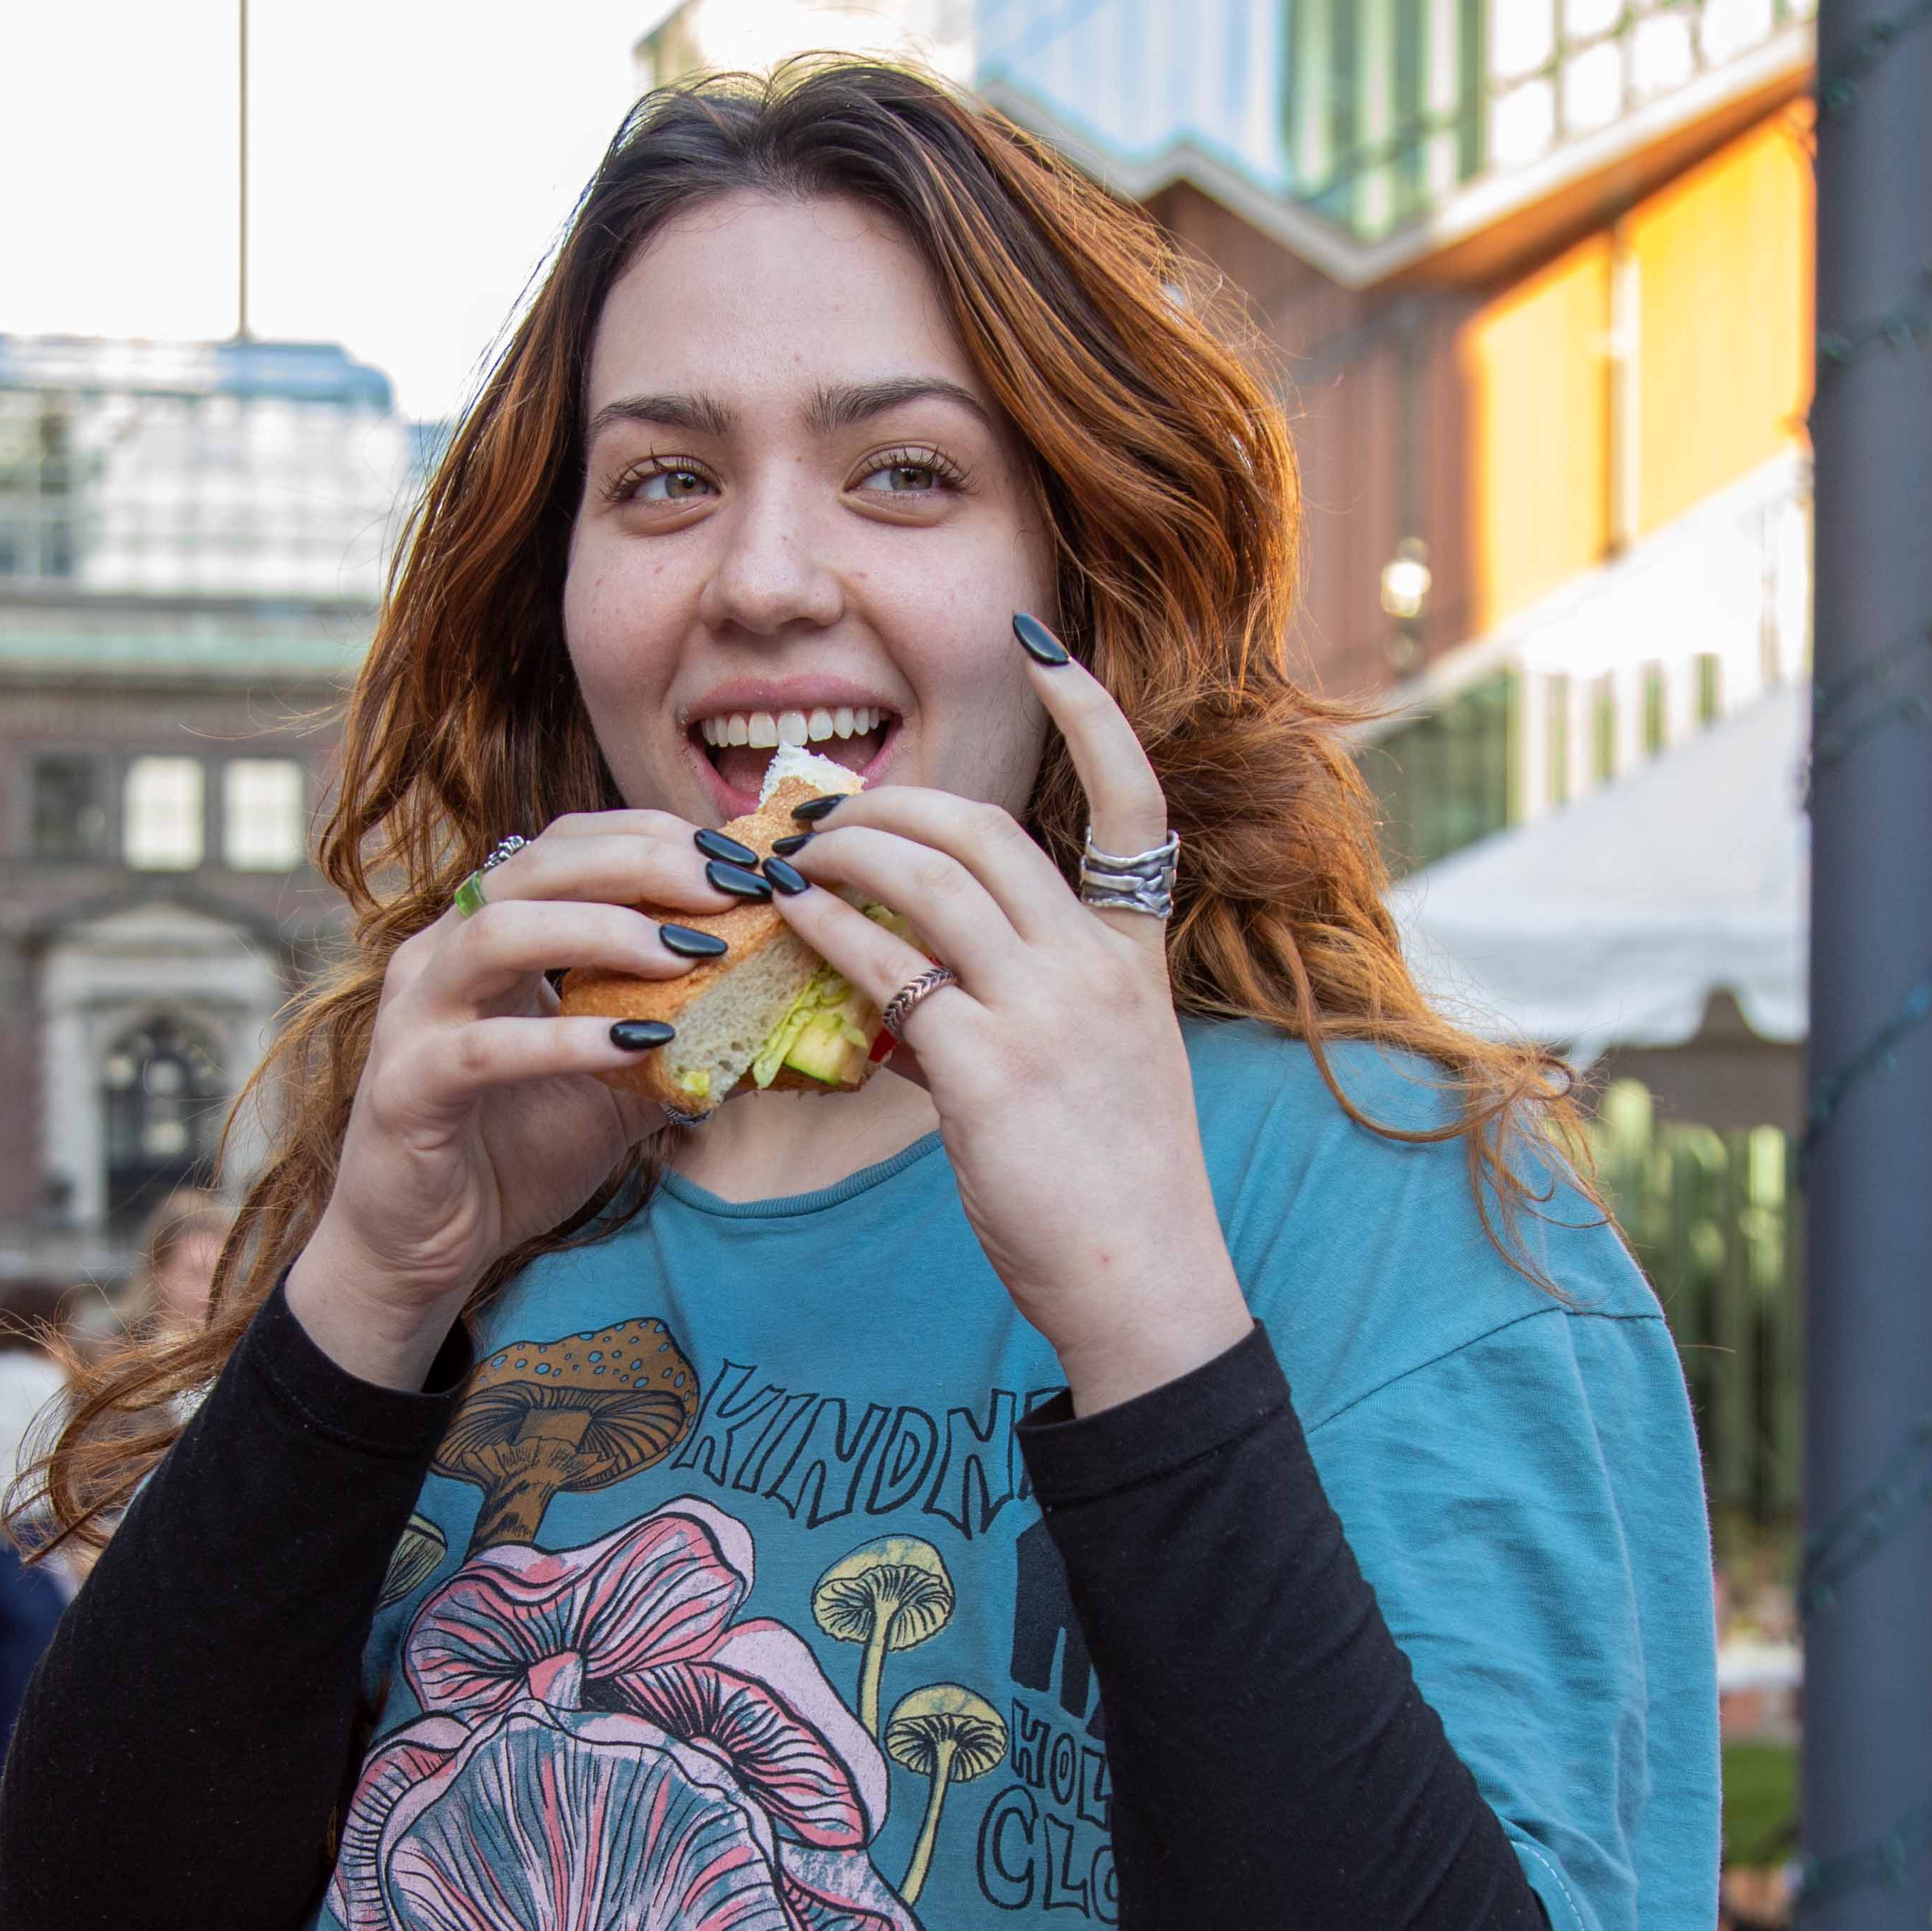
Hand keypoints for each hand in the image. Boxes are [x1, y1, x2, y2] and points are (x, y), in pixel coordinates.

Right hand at [284, 813, 757, 1386]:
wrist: (423, 1251)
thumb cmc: (511, 1156)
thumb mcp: (612, 1092)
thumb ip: (677, 1051)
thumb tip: (776, 1029)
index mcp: (484, 935)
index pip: (564, 844)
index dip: (650, 838)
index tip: (733, 862)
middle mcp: (440, 955)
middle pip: (536, 864)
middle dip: (640, 865)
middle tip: (725, 891)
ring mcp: (415, 1016)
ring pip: (499, 932)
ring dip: (601, 931)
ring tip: (685, 955)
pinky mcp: (406, 1087)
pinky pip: (487, 1048)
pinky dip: (566, 1040)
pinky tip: (638, 1046)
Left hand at [767, 622, 1250, 1411]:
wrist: (1145, 1284)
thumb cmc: (1113, 1191)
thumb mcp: (1103, 1070)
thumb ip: (1035, 1004)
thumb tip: (927, 979)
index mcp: (1133, 958)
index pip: (1131, 801)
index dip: (1087, 713)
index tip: (1039, 646)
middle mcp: (1095, 966)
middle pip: (984, 830)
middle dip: (890, 803)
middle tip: (821, 814)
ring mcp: (1046, 1010)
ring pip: (929, 878)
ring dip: (843, 853)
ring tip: (786, 858)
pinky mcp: (988, 1067)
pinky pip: (888, 966)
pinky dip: (827, 930)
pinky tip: (787, 919)